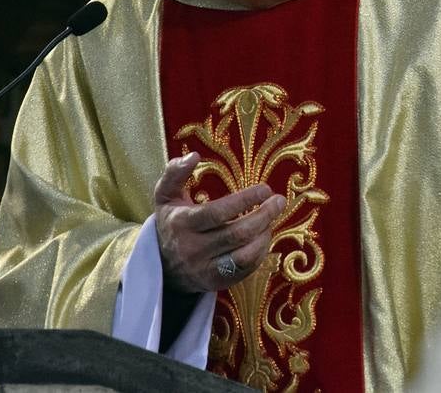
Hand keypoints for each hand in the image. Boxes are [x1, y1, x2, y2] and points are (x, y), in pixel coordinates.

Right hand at [154, 151, 285, 292]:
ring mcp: (204, 269)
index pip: (217, 213)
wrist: (162, 265)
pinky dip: (260, 253)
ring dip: (264, 236)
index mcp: (181, 223)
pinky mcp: (216, 283)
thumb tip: (194, 156)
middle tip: (279, 201)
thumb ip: (175, 172)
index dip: (244, 201)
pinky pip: (244, 270)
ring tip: (272, 219)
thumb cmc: (171, 221)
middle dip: (263, 216)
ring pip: (243, 256)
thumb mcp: (165, 194)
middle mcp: (192, 249)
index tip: (265, 188)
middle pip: (235, 234)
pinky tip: (264, 236)